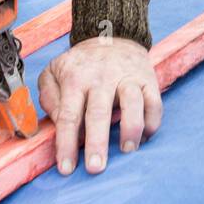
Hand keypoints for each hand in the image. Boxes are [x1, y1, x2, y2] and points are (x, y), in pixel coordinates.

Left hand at [37, 36, 161, 175]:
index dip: (66, 143)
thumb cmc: (80, 64)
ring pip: (132, 103)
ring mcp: (127, 77)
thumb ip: (48, 96)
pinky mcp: (147, 79)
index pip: (68, 115)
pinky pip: (154, 102)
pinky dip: (152, 121)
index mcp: (75, 78)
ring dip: (130, 128)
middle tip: (95, 168)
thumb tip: (57, 121)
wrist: (111, 35)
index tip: (66, 168)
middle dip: (97, 143)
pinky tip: (145, 136)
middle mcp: (101, 77)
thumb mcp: (53, 71)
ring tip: (127, 150)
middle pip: (99, 112)